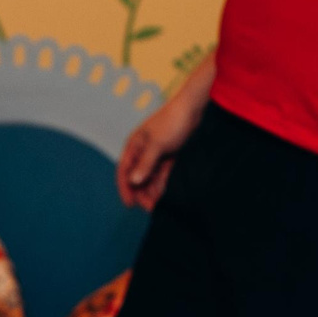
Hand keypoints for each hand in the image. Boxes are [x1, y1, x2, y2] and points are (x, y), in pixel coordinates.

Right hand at [116, 53, 215, 209]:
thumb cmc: (172, 122)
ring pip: (149, 177)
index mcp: (134, 146)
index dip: (125, 188)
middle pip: (137, 177)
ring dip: (152, 190)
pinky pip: (161, 174)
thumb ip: (145, 164)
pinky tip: (163, 194)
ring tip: (158, 204)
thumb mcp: (157, 144)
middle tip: (149, 208)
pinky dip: (161, 184)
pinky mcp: (168, 156)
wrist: (193, 108)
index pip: (124, 171)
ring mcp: (155, 154)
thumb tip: (133, 181)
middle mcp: (142, 151)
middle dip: (141, 192)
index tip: (129, 204)